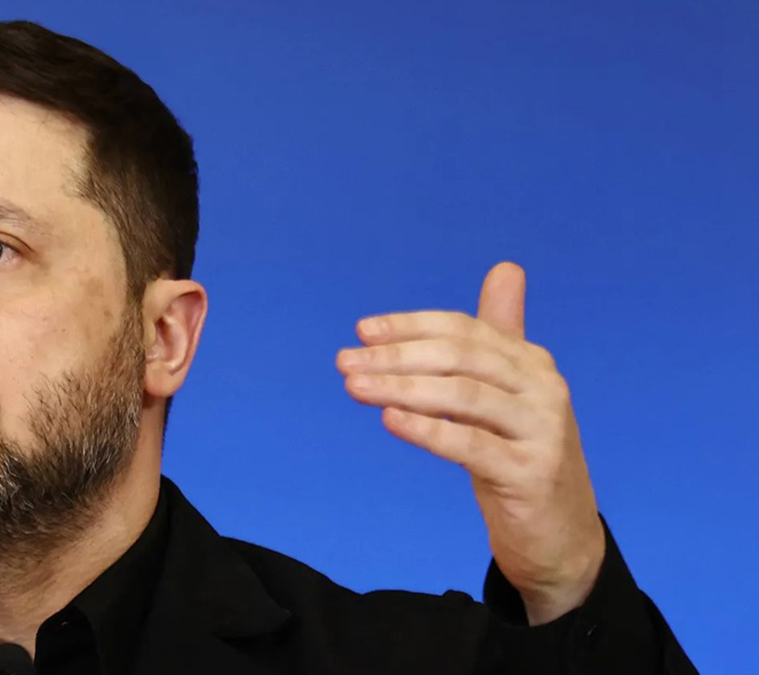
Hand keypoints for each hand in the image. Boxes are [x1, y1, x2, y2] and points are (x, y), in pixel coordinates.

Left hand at [335, 261, 605, 624]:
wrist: (559, 533)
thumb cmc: (520, 454)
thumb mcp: (507, 392)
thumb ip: (500, 335)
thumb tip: (506, 268)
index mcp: (532, 362)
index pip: (464, 330)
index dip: (411, 326)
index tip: (362, 331)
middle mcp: (543, 388)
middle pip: (461, 357)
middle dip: (397, 356)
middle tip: (345, 361)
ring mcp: (542, 430)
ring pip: (463, 397)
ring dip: (402, 388)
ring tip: (355, 387)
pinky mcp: (531, 473)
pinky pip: (472, 445)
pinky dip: (428, 430)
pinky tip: (391, 420)